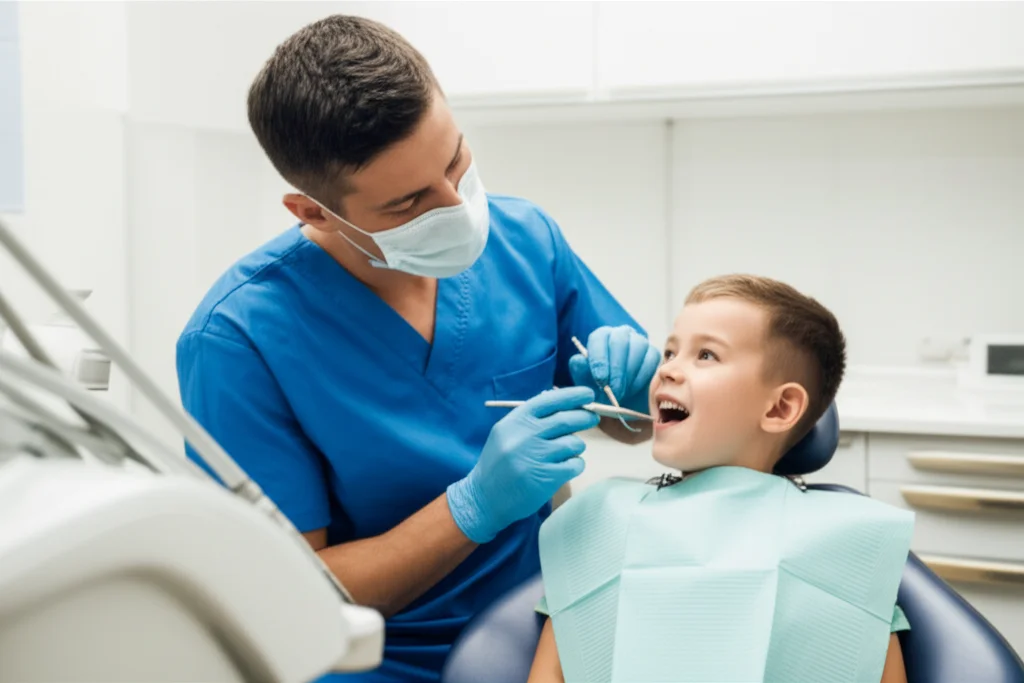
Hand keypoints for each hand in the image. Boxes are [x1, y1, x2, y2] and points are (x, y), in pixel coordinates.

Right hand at [447, 387, 598, 543]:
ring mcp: (536, 457)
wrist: (484, 497)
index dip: (572, 395)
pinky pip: (575, 464)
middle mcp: (525, 436)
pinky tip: (566, 467)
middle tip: (592, 419)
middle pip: (566, 420)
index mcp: (516, 421)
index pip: (549, 401)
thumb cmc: (499, 462)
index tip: (588, 394)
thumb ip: (531, 417)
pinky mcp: (546, 478)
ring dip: (577, 446)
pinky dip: (576, 464)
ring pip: (574, 443)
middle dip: (585, 417)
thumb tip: (562, 400)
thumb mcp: (506, 432)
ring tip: (567, 451)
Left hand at [569, 325, 659, 414]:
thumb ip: (581, 371)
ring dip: (629, 373)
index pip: (599, 338)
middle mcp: (620, 334)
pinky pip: (651, 359)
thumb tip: (579, 359)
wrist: (622, 401)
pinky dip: (642, 377)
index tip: (600, 379)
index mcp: (601, 337)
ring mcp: (639, 341)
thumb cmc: (601, 389)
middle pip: (620, 340)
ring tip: (622, 393)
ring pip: (638, 347)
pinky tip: (633, 389)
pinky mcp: (653, 353)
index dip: (599, 358)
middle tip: (613, 390)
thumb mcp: (586, 383)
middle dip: (616, 368)